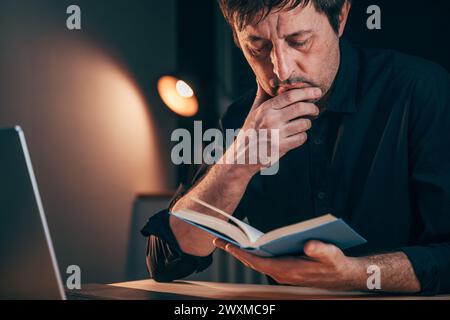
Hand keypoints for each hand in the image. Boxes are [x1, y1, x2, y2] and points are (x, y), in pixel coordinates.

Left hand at [213, 238, 363, 290]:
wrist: (340, 276)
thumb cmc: (334, 264)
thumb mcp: (331, 255)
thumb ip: (320, 250)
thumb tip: (307, 245)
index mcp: (288, 270)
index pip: (259, 262)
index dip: (242, 254)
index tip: (228, 245)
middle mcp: (281, 273)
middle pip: (252, 262)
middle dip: (234, 252)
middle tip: (217, 239)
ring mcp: (281, 273)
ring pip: (256, 262)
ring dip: (241, 253)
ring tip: (226, 241)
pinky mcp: (283, 270)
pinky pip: (263, 262)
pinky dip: (252, 254)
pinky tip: (247, 245)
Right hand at [226, 83, 321, 174]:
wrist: (242, 156)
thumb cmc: (250, 132)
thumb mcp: (254, 112)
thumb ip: (261, 95)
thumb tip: (261, 78)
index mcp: (265, 109)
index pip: (290, 95)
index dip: (307, 92)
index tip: (317, 91)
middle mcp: (271, 120)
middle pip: (301, 107)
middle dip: (312, 107)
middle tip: (315, 110)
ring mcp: (276, 134)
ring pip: (304, 124)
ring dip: (308, 123)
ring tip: (303, 124)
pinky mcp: (281, 147)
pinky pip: (302, 138)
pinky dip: (302, 136)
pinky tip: (296, 136)